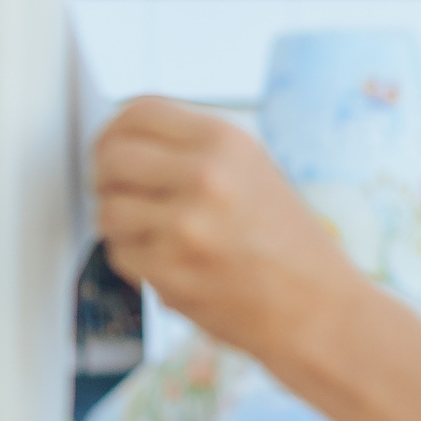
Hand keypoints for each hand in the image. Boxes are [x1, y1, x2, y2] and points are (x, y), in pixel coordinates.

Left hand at [95, 98, 351, 356]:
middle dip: (104, 176)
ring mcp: (185, 226)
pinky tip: (163, 261)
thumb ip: (192, 149)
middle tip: (115, 191)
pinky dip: (132, 259)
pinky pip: (120, 254)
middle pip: (112, 157)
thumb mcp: (252, 169)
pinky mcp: (171, 271)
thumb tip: (122, 140)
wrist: (316, 308)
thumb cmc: (288, 243)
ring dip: (116, 222)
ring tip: (146, 232)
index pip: (139, 112)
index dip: (115, 129)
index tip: (111, 147)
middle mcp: (205, 176)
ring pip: (108, 209)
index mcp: (226, 141)